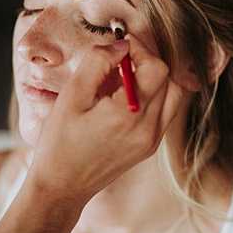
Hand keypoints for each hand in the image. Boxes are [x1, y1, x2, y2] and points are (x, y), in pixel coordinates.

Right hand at [26, 33, 184, 204]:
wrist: (61, 187)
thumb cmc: (60, 143)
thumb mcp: (71, 95)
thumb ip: (98, 63)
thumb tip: (121, 45)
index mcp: (129, 115)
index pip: (156, 68)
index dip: (141, 50)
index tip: (121, 45)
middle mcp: (148, 129)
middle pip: (168, 79)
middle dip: (147, 62)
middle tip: (121, 59)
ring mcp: (152, 140)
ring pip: (172, 95)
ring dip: (154, 79)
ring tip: (124, 77)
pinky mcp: (150, 146)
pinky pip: (164, 112)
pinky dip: (153, 96)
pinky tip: (125, 97)